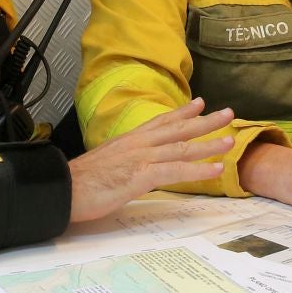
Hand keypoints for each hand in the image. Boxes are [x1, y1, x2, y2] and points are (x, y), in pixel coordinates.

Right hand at [68, 98, 235, 222]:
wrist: (60, 190)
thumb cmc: (78, 182)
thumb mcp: (106, 164)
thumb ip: (123, 161)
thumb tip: (132, 166)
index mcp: (128, 141)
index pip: (160, 122)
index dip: (181, 112)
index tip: (199, 103)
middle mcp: (138, 144)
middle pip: (178, 130)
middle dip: (205, 121)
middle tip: (229, 113)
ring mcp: (140, 158)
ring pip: (182, 148)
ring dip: (209, 144)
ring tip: (231, 139)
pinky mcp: (141, 176)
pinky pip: (176, 171)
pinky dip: (199, 169)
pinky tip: (216, 168)